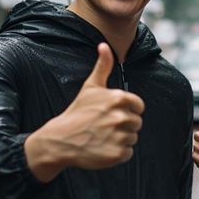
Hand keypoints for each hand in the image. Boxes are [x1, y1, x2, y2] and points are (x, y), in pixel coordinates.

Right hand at [25, 43, 144, 181]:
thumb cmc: (77, 112)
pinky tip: (103, 148)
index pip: (138, 106)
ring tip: (102, 137)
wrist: (60, 139)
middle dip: (123, 125)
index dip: (128, 110)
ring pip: (133, 138)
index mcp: (118, 98)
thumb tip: (104, 45)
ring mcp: (119, 136)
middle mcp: (120, 116)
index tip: (112, 113)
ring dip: (121, 139)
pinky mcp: (117, 154)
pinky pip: (128, 153)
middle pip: (136, 123)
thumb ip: (102, 66)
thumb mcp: (90, 87)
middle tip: (104, 126)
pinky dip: (118, 153)